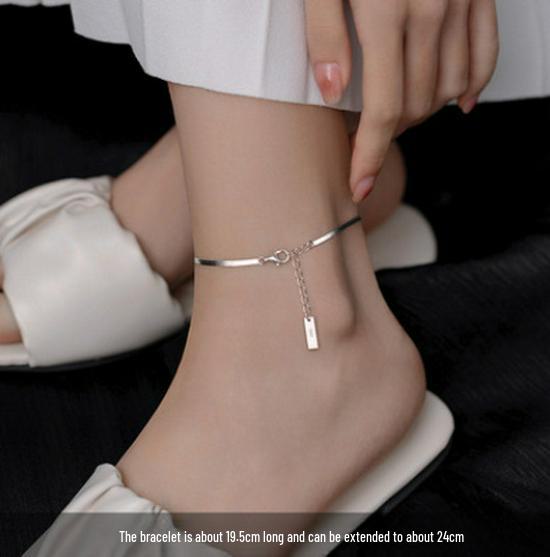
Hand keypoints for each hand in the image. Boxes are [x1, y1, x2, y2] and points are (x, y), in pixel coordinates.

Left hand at [305, 0, 498, 202]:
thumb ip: (324, 33)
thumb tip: (333, 91)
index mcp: (386, 13)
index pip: (382, 108)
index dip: (370, 155)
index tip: (359, 185)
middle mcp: (431, 10)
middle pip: (416, 104)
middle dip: (387, 134)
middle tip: (361, 137)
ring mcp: (460, 1)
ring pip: (451, 87)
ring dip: (423, 113)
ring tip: (395, 118)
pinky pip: (486, 53)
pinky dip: (474, 85)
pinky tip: (459, 102)